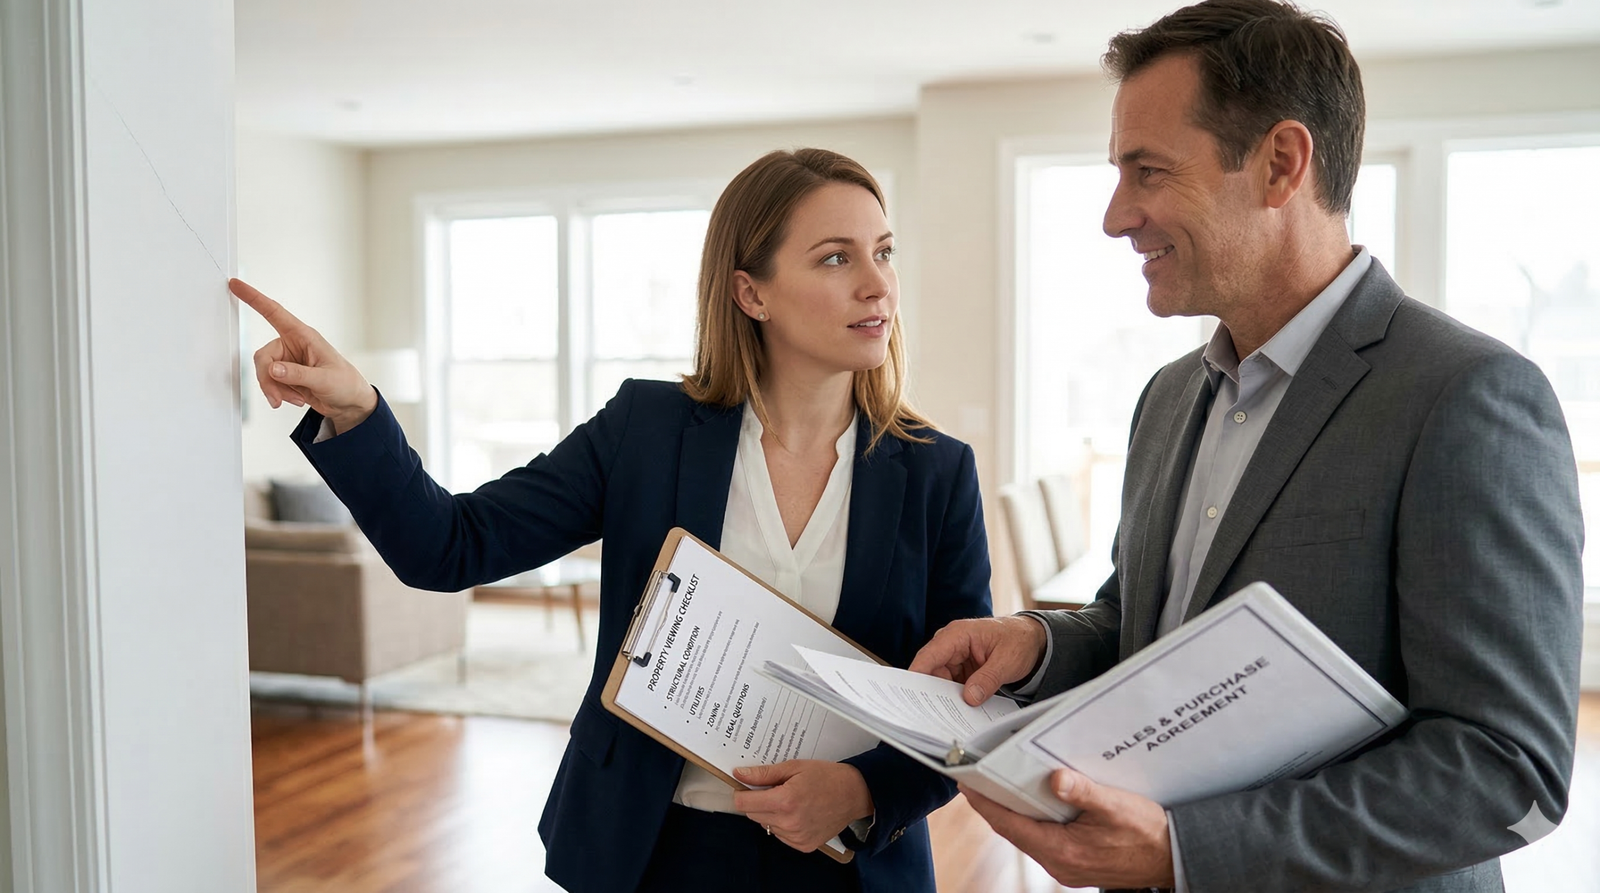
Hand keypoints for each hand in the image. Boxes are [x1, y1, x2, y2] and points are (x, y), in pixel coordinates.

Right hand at [229, 278, 377, 432]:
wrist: (350, 403)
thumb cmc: (345, 384)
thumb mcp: (324, 379)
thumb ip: (298, 374)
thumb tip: (273, 369)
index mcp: (304, 336)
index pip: (274, 313)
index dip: (254, 298)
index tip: (235, 284)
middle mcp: (292, 345)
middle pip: (263, 357)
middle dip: (268, 380)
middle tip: (278, 397)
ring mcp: (287, 361)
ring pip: (264, 372)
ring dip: (276, 390)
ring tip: (296, 399)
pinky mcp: (286, 376)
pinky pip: (270, 384)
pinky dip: (280, 394)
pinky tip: (297, 399)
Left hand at [731, 760, 872, 852]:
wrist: (854, 794)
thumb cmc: (827, 777)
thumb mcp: (794, 768)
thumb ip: (764, 774)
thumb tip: (740, 774)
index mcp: (785, 801)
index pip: (743, 803)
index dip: (741, 793)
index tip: (745, 787)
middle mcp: (789, 822)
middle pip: (752, 814)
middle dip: (757, 801)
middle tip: (774, 789)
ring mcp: (796, 836)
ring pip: (766, 825)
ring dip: (771, 814)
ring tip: (791, 800)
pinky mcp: (803, 845)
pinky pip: (780, 835)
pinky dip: (783, 824)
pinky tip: (798, 812)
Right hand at [908, 615, 1045, 705]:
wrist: (1032, 640)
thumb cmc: (1019, 640)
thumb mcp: (1007, 660)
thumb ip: (988, 679)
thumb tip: (970, 698)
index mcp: (958, 634)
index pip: (929, 656)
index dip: (917, 675)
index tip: (911, 695)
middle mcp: (951, 644)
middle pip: (930, 671)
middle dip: (931, 692)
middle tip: (934, 713)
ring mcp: (955, 657)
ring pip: (939, 680)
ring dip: (944, 696)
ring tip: (950, 714)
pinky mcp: (961, 668)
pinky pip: (950, 684)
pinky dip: (954, 696)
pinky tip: (959, 708)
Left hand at [961, 768, 1173, 889]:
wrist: (1173, 856)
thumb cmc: (1148, 833)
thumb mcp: (1116, 806)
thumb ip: (1084, 793)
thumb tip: (1055, 778)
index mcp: (1063, 850)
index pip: (1010, 825)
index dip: (985, 803)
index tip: (965, 783)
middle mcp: (1058, 862)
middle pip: (1014, 829)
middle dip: (994, 803)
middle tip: (975, 776)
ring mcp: (1066, 865)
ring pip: (1028, 834)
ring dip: (1015, 810)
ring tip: (999, 782)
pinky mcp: (1075, 862)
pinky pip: (1044, 838)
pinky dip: (1034, 819)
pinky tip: (1036, 800)